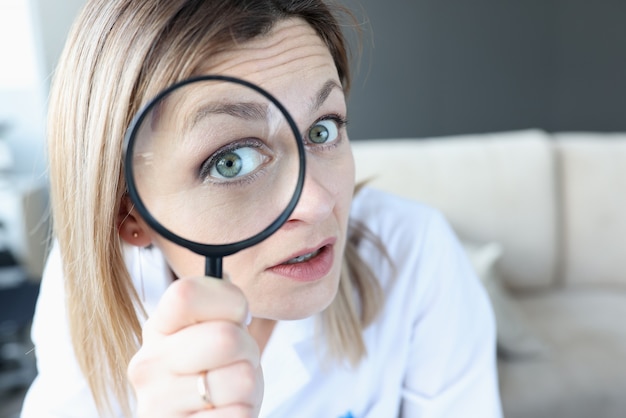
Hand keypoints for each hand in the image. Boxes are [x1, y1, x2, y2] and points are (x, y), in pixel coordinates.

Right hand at [128, 276, 262, 416]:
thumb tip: (231, 294)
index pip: (186, 293)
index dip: (228, 300)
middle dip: (248, 350)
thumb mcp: (217, 330)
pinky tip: (223, 413)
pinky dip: (244, 413)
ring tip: (230, 391)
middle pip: (226, 337)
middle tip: (236, 362)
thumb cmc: (218, 371)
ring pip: (242, 379)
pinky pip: (239, 415)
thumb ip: (222, 305)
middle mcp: (148, 364)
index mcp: (157, 327)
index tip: (237, 317)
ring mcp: (156, 405)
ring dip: (249, 388)